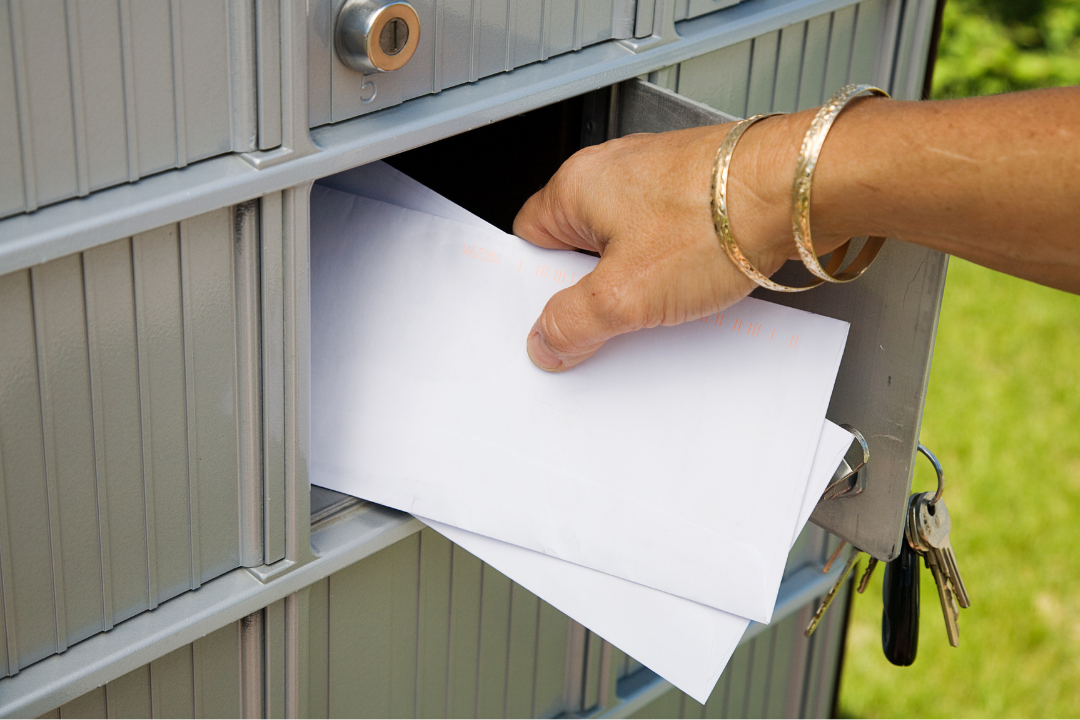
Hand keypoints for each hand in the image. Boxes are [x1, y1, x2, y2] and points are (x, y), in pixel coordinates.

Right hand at [513, 116, 811, 371]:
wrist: (796, 190)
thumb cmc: (715, 216)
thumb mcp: (625, 295)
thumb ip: (574, 323)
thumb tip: (546, 339)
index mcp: (577, 185)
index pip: (529, 240)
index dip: (535, 285)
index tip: (549, 321)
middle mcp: (614, 174)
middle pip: (579, 247)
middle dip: (591, 291)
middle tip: (608, 323)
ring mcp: (659, 181)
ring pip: (627, 247)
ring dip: (637, 283)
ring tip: (657, 310)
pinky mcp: (697, 194)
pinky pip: (667, 243)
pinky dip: (672, 271)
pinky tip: (690, 293)